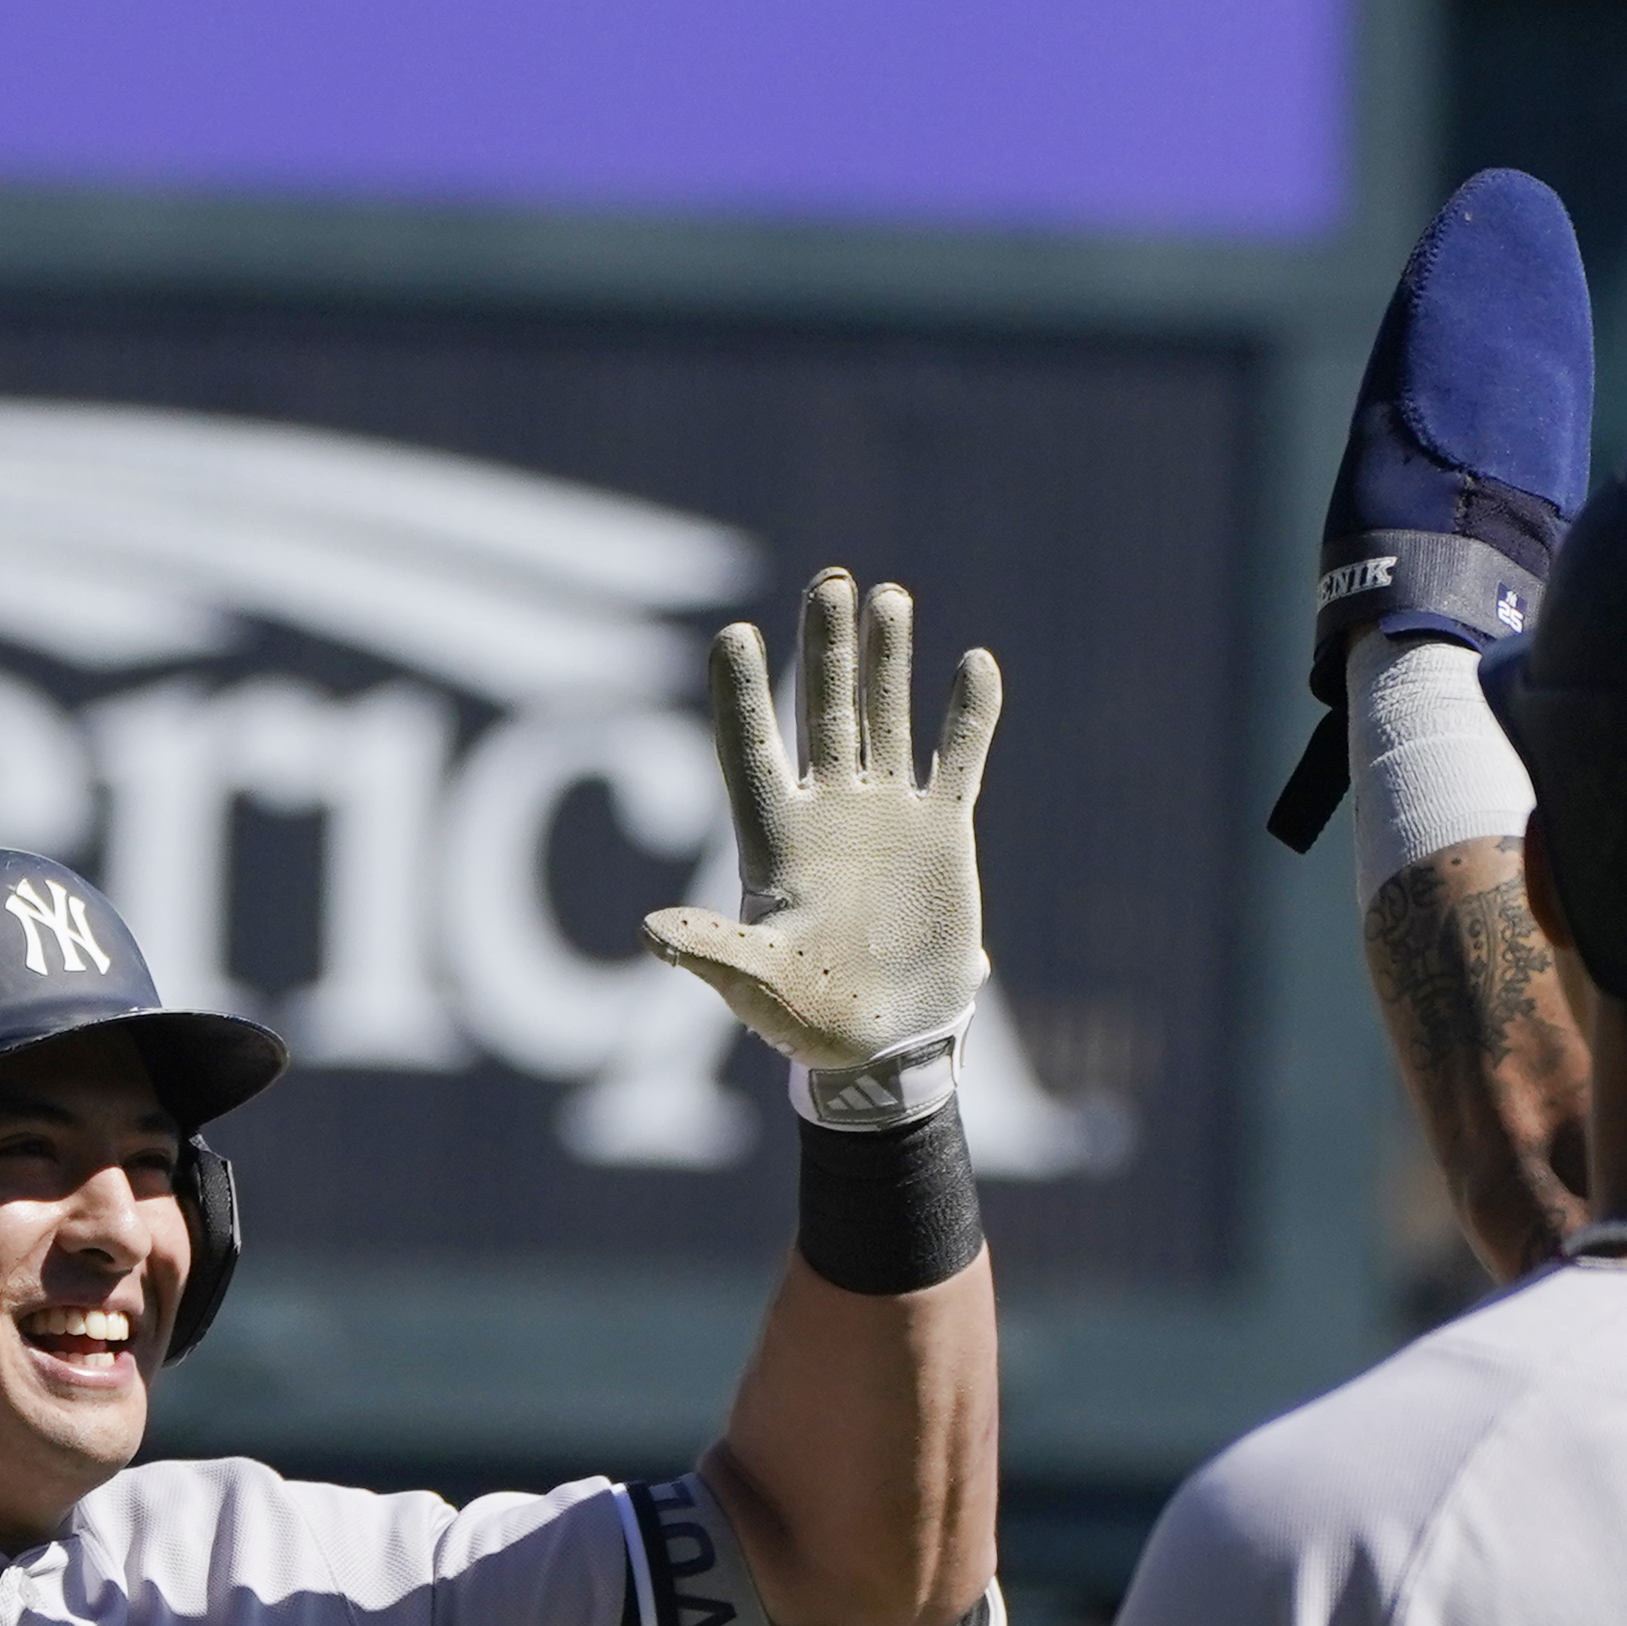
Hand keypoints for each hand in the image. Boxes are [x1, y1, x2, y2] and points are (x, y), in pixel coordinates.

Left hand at [643, 568, 1001, 1122]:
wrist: (886, 1043)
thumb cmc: (807, 1020)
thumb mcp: (755, 989)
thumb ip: (712, 955)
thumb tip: (651, 931)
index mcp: (772, 840)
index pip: (749, 751)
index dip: (741, 696)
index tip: (734, 634)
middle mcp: (827, 812)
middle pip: (821, 713)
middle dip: (825, 649)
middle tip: (829, 582)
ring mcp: (885, 815)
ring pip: (884, 718)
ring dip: (887, 662)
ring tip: (889, 597)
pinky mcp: (941, 832)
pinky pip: (957, 760)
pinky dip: (967, 717)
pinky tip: (975, 664)